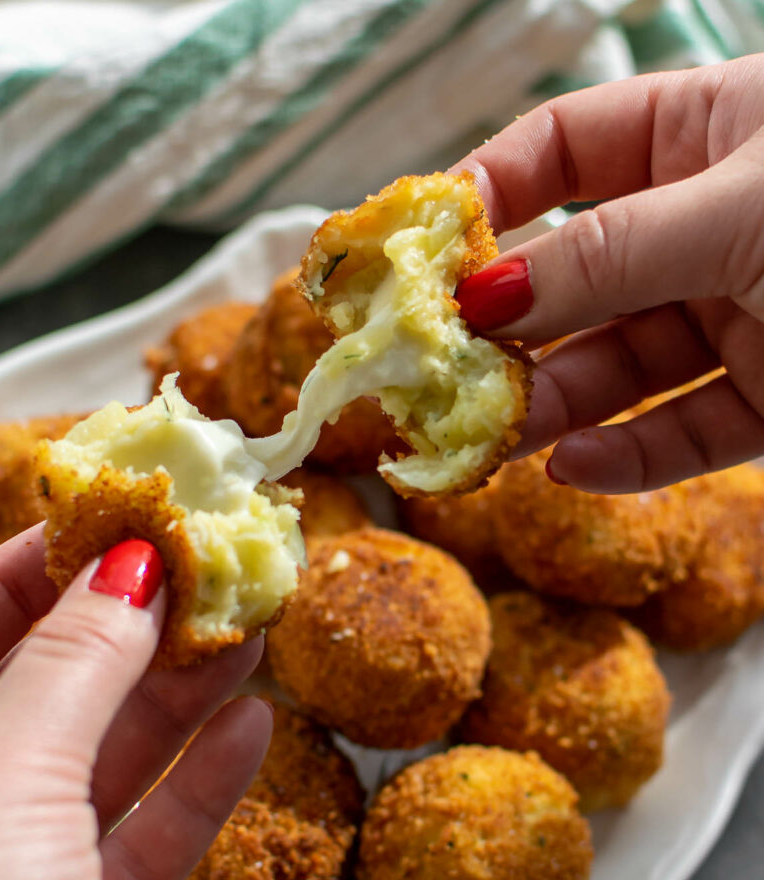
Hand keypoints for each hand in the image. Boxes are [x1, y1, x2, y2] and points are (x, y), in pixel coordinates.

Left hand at [0, 524, 269, 879]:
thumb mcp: (1, 774)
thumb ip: (75, 665)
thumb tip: (133, 564)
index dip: (26, 572)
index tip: (107, 525)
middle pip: (39, 691)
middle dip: (128, 631)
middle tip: (197, 573)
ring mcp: (4, 868)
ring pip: (101, 761)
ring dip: (181, 698)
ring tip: (246, 632)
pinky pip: (139, 840)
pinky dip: (197, 787)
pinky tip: (249, 727)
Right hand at [452, 53, 763, 492]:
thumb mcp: (747, 210)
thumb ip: (610, 251)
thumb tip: (486, 289)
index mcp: (706, 136)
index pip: (563, 150)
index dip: (486, 193)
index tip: (424, 254)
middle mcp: (708, 227)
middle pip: (573, 276)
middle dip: (508, 327)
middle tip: (441, 373)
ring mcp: (737, 317)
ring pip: (616, 365)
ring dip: (553, 404)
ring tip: (494, 438)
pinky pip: (680, 431)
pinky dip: (628, 456)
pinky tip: (575, 468)